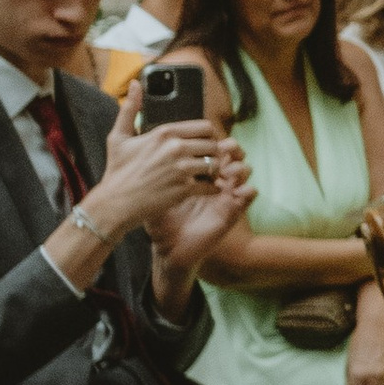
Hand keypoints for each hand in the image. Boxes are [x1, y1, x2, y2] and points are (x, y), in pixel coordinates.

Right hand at [90, 102, 248, 251]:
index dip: (208, 135)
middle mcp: (175, 148)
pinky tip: (204, 188)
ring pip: (215, 164)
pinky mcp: (184, 189)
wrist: (115, 203)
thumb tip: (135, 84)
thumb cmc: (118, 170)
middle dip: (213, 152)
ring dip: (214, 170)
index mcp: (164, 133)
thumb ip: (130, 109)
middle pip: (214, 144)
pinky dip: (211, 188)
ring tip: (207, 174)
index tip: (204, 143)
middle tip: (207, 159)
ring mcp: (181, 169)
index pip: (205, 127)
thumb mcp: (119, 137)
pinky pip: (211, 186)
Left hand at [140, 139, 251, 283]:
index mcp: (197, 172)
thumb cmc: (159, 218)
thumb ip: (147, 169)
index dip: (213, 138)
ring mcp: (224, 194)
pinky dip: (248, 189)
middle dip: (231, 148)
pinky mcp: (231, 211)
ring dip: (240, 166)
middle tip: (224, 148)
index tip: (205, 137)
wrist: (166, 247)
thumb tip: (134, 144)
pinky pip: (248, 196)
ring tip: (230, 170)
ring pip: (244, 170)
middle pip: (232, 153)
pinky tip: (240, 189)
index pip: (210, 146)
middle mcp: (214, 179)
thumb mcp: (152, 190)